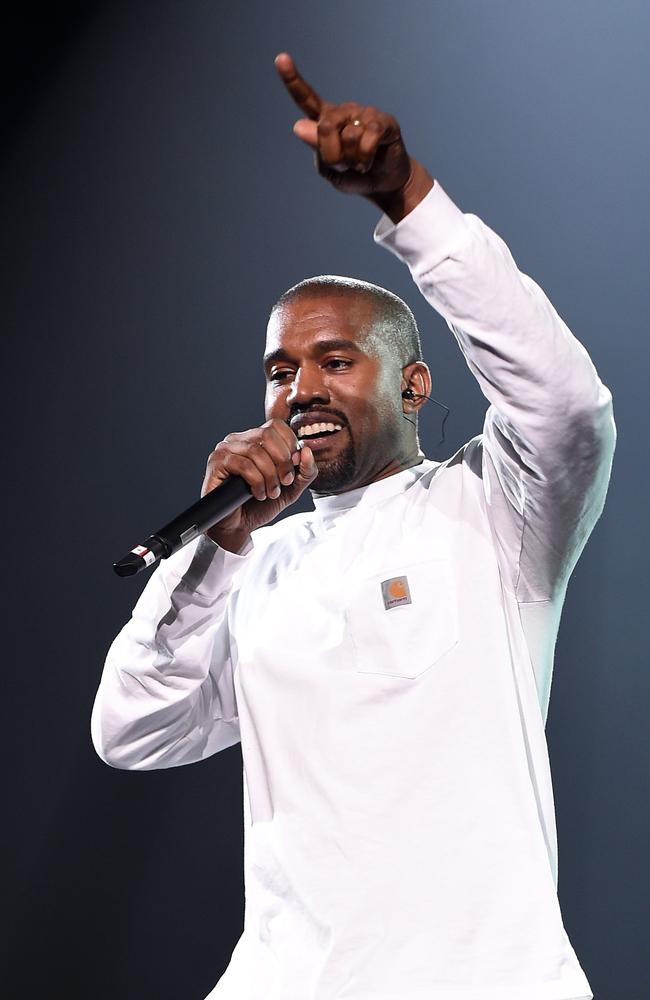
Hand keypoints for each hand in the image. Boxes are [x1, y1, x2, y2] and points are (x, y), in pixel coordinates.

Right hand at [201, 419, 316, 552]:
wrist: (239, 526)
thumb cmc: (260, 505)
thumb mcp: (292, 488)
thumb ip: (305, 471)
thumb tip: (307, 451)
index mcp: (255, 440)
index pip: (276, 425)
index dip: (290, 445)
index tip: (293, 468)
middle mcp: (239, 440)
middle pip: (267, 434)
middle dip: (282, 461)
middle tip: (285, 482)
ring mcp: (225, 450)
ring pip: (255, 451)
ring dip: (270, 476)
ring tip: (271, 492)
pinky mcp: (216, 463)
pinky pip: (243, 464)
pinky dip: (256, 481)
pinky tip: (257, 493)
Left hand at [275, 52, 432, 221]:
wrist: (384, 184)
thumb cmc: (354, 175)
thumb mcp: (330, 169)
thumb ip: (316, 149)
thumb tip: (299, 125)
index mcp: (325, 120)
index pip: (306, 99)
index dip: (292, 80)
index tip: (281, 58)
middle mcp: (343, 111)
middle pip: (325, 127)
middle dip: (332, 155)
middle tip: (344, 166)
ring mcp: (364, 113)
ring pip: (348, 136)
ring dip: (352, 160)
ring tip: (360, 164)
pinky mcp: (383, 121)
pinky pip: (367, 139)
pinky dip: (365, 158)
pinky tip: (370, 161)